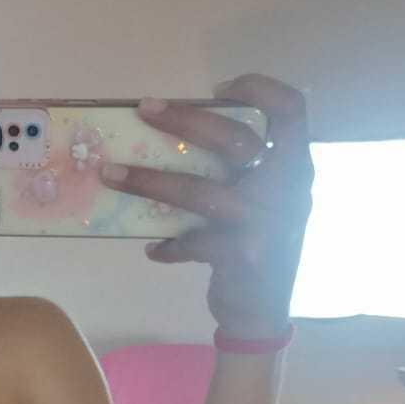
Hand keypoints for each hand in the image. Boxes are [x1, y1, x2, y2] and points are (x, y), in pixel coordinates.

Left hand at [99, 74, 313, 338]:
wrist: (263, 315)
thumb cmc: (257, 247)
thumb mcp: (263, 204)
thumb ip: (241, 174)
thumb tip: (175, 137)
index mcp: (295, 168)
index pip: (291, 110)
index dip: (260, 88)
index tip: (218, 87)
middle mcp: (288, 190)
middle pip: (236, 139)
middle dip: (185, 120)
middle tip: (144, 109)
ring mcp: (267, 224)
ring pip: (200, 191)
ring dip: (149, 181)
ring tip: (109, 172)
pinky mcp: (242, 256)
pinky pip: (192, 241)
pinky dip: (168, 245)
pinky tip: (154, 249)